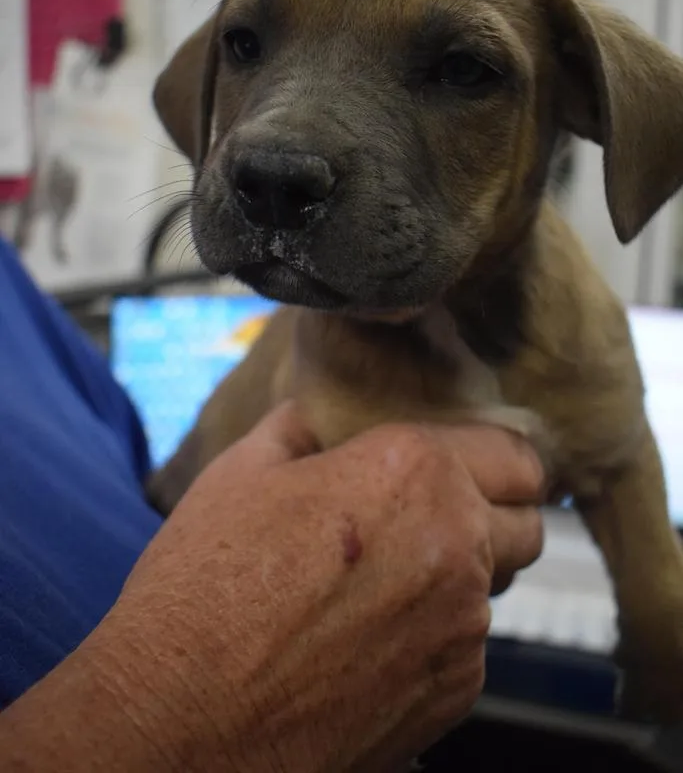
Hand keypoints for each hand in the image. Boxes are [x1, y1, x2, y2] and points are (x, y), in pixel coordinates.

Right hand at [100, 403, 542, 771]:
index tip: (466, 463)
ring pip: (495, 584)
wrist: (183, 717)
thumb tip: (324, 415)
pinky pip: (466, 646)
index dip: (494, 456)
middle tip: (430, 517)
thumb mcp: (244, 470)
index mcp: (414, 470)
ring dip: (460, 574)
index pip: (516, 453)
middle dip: (494, 512)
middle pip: (528, 520)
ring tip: (382, 582)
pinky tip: (368, 640)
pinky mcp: (455, 692)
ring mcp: (463, 626)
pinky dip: (434, 636)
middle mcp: (459, 544)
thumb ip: (305, 426)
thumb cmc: (206, 583)